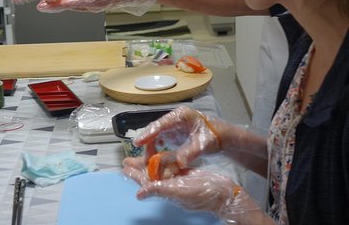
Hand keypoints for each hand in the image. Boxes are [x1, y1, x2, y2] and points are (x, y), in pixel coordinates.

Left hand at [123, 162, 261, 220]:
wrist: (224, 193)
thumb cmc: (202, 195)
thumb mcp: (178, 191)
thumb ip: (159, 190)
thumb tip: (139, 194)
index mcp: (165, 189)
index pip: (145, 181)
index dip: (134, 174)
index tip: (124, 166)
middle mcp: (170, 184)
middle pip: (151, 174)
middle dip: (139, 166)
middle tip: (127, 158)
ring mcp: (179, 179)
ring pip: (161, 168)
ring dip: (151, 161)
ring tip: (142, 154)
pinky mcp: (187, 173)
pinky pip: (174, 165)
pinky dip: (167, 159)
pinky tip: (161, 153)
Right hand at [133, 107, 224, 167]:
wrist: (224, 137)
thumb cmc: (216, 136)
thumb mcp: (204, 144)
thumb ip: (191, 153)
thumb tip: (179, 163)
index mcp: (180, 116)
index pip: (160, 124)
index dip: (148, 133)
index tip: (137, 142)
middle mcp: (175, 118)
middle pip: (156, 129)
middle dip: (147, 142)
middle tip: (143, 157)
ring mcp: (174, 125)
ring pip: (157, 135)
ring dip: (151, 146)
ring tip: (149, 160)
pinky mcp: (175, 132)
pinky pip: (161, 139)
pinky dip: (157, 147)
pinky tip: (156, 156)